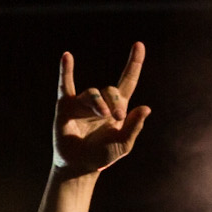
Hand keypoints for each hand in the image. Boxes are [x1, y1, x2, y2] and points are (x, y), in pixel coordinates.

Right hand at [52, 43, 150, 177]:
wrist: (79, 166)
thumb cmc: (102, 156)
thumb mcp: (123, 145)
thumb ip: (134, 127)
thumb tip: (146, 108)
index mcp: (117, 108)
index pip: (128, 81)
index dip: (134, 64)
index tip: (139, 45)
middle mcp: (100, 102)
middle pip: (110, 89)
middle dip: (115, 101)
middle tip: (117, 116)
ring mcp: (82, 103)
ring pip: (92, 93)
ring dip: (99, 104)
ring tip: (103, 116)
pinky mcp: (65, 106)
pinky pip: (65, 85)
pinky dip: (65, 71)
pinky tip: (67, 57)